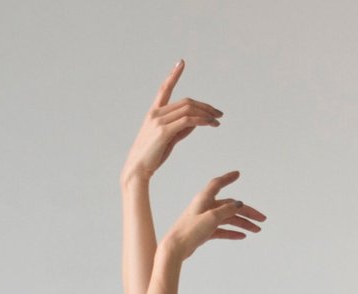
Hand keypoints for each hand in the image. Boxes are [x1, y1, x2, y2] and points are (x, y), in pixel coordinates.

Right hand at [121, 59, 222, 183]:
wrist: (138, 168)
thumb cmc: (153, 156)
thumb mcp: (169, 139)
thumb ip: (181, 129)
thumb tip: (196, 123)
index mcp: (154, 112)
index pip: (165, 88)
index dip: (174, 75)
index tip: (181, 62)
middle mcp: (156, 112)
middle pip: (186, 102)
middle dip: (205, 106)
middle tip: (219, 113)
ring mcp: (159, 121)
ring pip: (188, 109)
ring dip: (206, 114)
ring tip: (218, 121)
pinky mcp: (164, 131)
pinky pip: (187, 121)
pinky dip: (201, 121)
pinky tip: (211, 124)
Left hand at [160, 170, 265, 259]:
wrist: (176, 247)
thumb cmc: (189, 231)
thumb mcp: (211, 218)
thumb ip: (226, 210)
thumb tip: (239, 204)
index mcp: (204, 199)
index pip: (218, 184)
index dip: (228, 178)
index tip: (237, 174)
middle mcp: (206, 207)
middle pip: (230, 206)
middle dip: (247, 212)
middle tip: (261, 219)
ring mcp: (206, 219)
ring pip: (228, 219)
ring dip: (243, 224)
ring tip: (256, 230)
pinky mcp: (205, 231)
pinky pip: (223, 230)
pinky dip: (233, 232)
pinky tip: (242, 236)